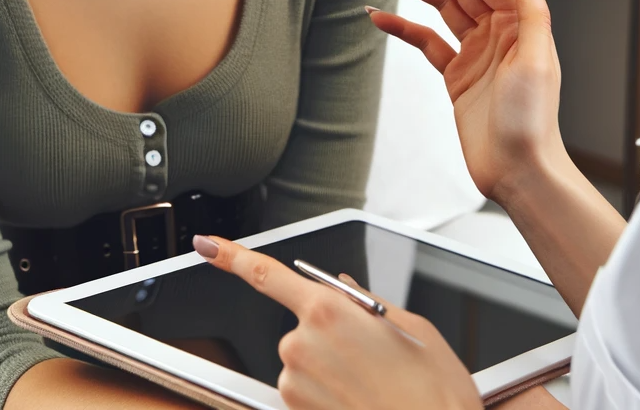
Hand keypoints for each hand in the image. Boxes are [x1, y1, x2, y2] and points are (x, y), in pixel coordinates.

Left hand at [194, 235, 481, 409]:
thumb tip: (343, 286)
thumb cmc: (432, 392)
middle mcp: (301, 345)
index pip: (267, 275)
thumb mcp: (412, 327)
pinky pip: (306, 391)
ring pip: (305, 360)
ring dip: (331, 367)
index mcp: (328, 311)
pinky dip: (328, 394)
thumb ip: (366, 300)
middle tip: (373, 356)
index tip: (208, 245)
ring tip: (372, 384)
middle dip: (331, 332)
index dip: (232, 256)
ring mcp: (294, 385)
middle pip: (301, 323)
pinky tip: (361, 399)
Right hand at [367, 0, 563, 200]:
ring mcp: (475, 52)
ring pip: (438, 6)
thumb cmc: (533, 123)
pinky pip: (426, 42)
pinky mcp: (457, 75)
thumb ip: (533, 12)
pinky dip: (403, 27)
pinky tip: (380, 16)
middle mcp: (497, 31)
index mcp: (518, 22)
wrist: (518, 172)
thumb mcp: (537, 62)